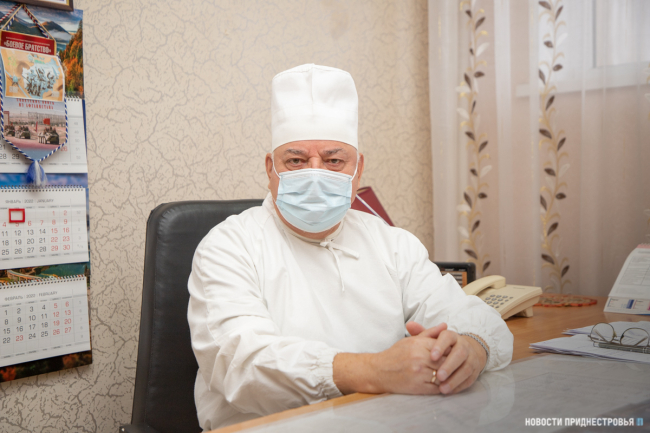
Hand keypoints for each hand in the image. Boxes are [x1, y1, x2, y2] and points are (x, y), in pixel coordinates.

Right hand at [333, 323, 447, 394]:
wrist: (379, 371)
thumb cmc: (395, 354)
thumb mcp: (411, 340)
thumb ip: (429, 333)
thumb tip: (445, 325)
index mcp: (419, 345)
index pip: (444, 347)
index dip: (451, 351)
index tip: (454, 354)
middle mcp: (420, 358)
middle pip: (446, 362)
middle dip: (452, 364)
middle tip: (457, 366)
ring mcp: (419, 374)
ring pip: (444, 376)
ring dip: (449, 377)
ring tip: (451, 375)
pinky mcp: (418, 387)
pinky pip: (437, 388)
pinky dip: (443, 387)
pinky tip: (443, 384)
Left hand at [409, 323, 486, 394]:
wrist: (464, 353)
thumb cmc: (442, 347)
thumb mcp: (432, 339)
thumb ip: (422, 334)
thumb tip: (409, 324)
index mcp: (452, 336)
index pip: (447, 337)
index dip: (440, 346)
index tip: (432, 356)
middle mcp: (463, 345)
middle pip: (459, 353)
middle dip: (449, 365)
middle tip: (439, 375)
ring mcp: (471, 358)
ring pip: (466, 368)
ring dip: (455, 379)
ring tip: (442, 388)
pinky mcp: (475, 371)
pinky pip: (469, 379)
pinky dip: (459, 386)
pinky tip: (449, 391)